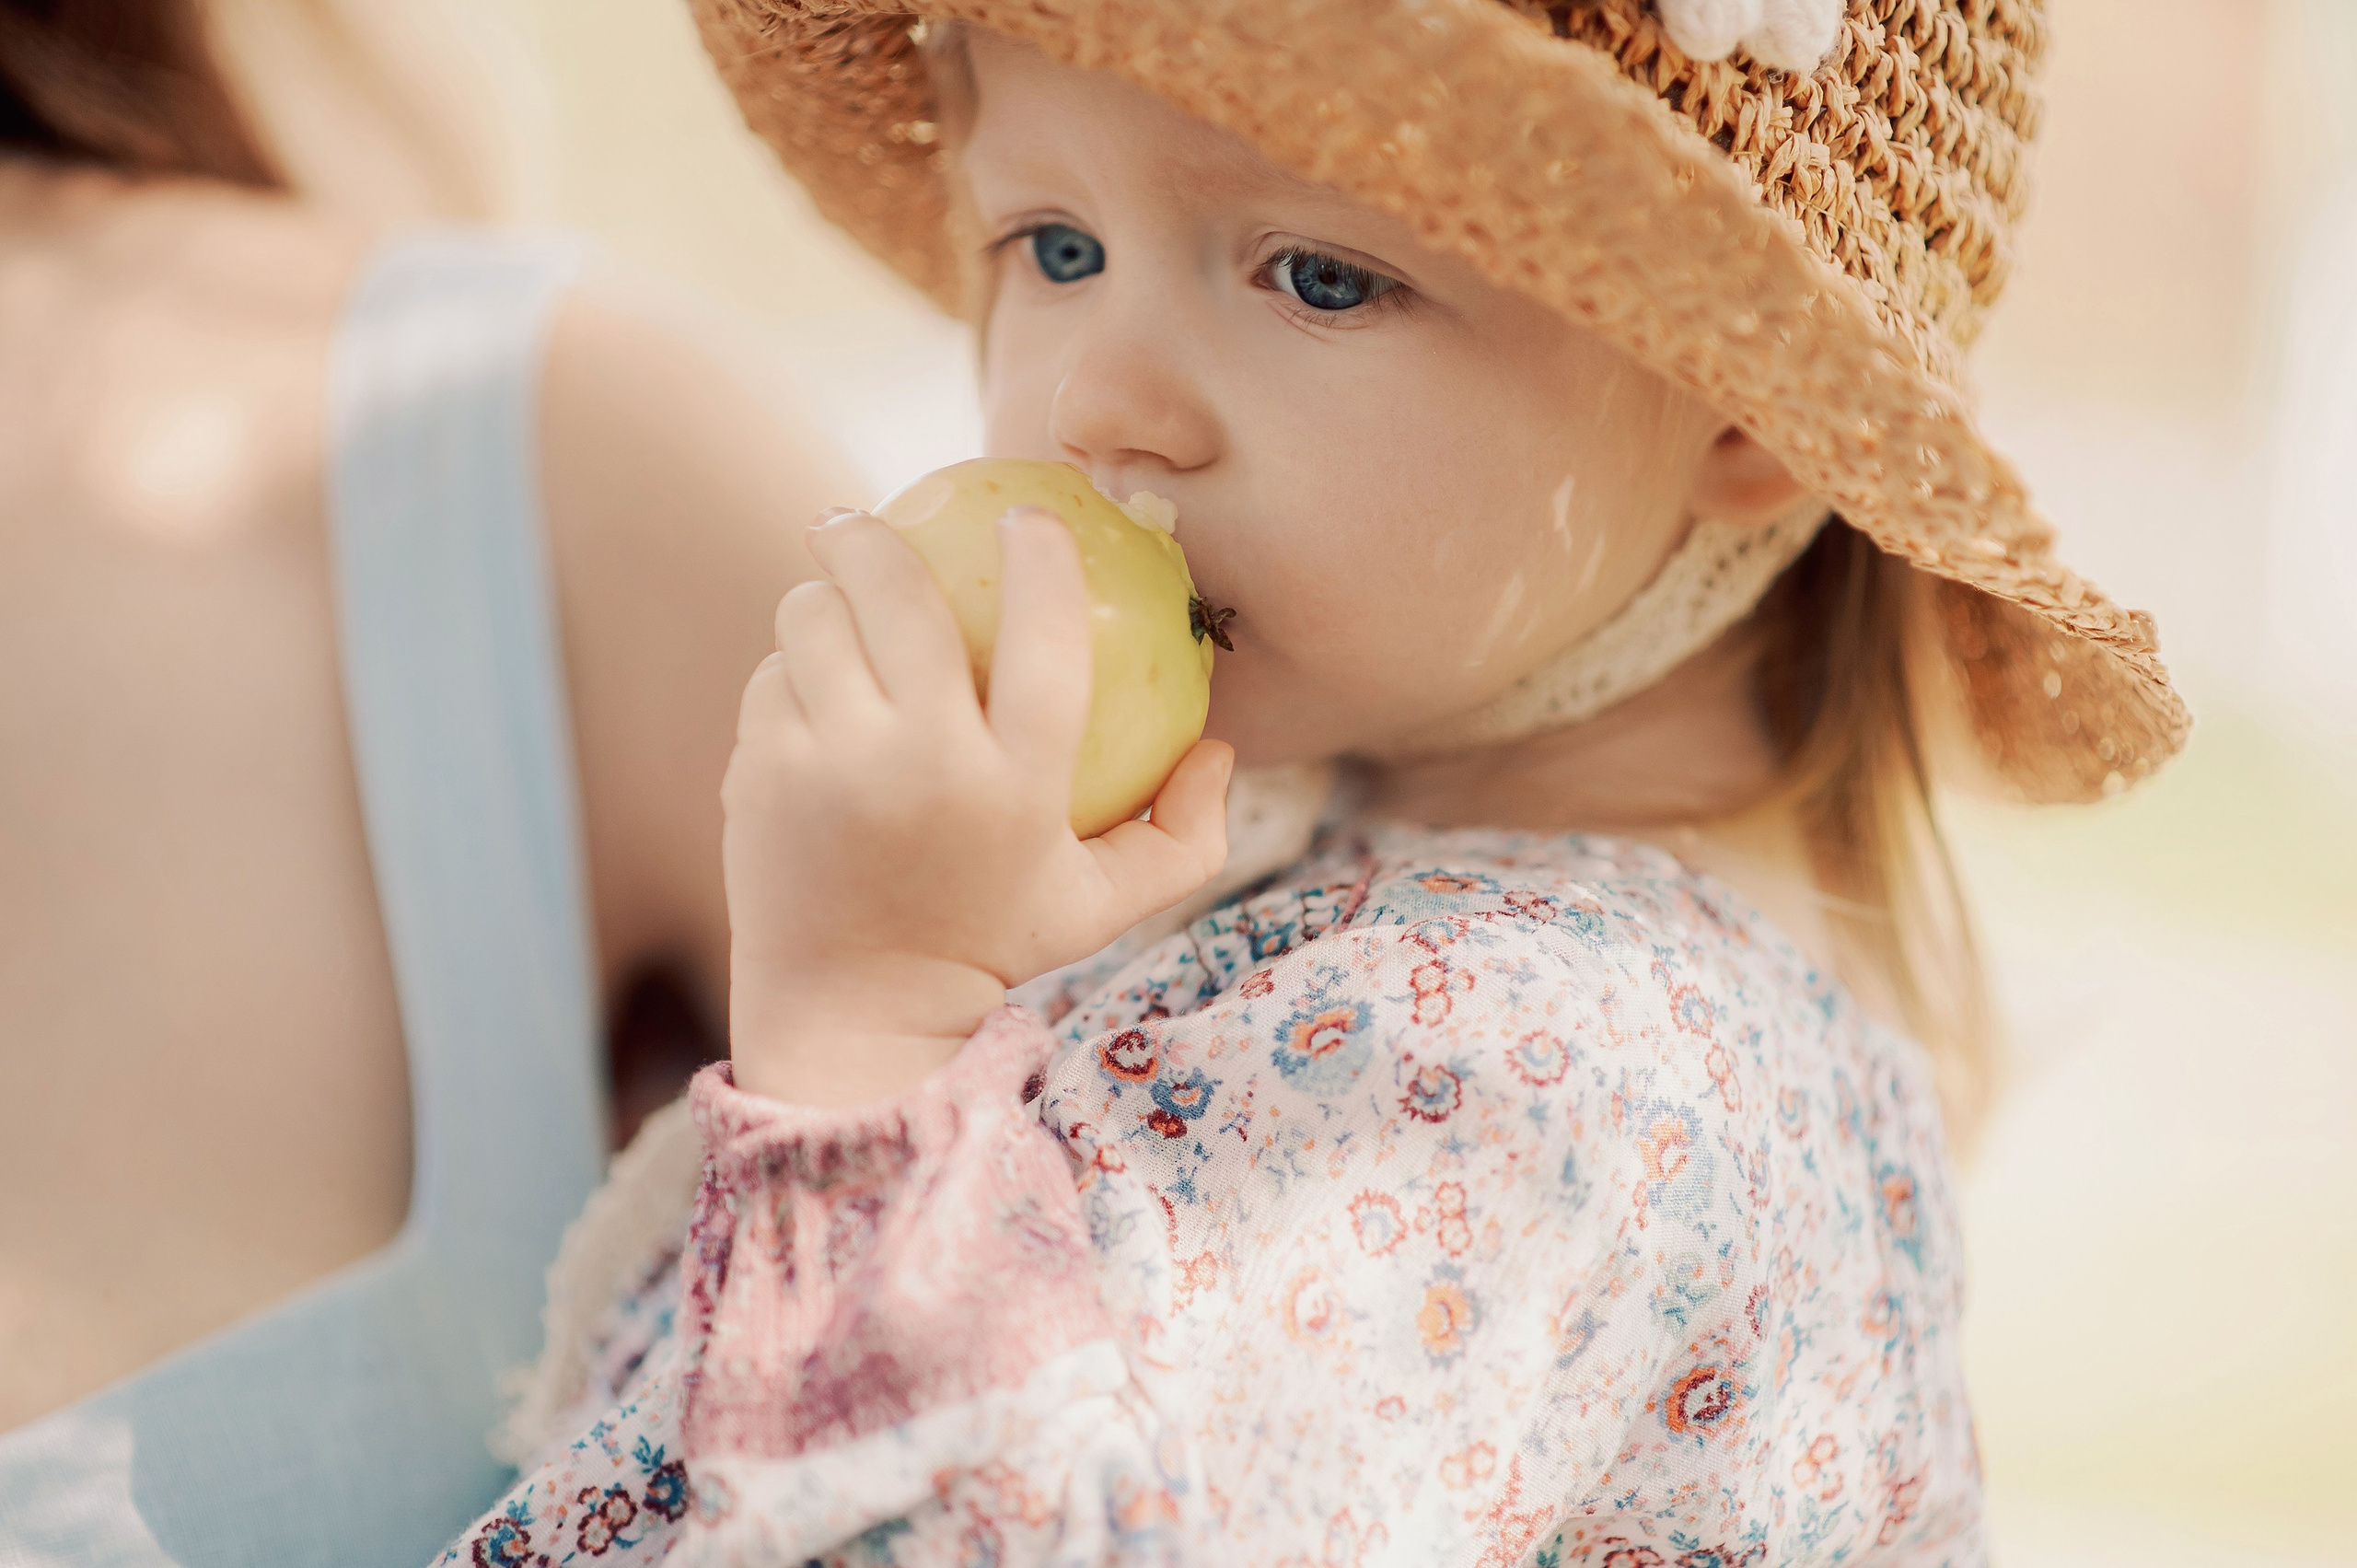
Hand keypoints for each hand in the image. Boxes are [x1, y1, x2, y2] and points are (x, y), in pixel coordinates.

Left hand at [721, 507, 1232, 1106]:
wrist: (855, 1014)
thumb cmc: (990, 944)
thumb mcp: (1101, 906)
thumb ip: (1183, 838)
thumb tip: (1219, 750)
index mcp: (1019, 787)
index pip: (1045, 639)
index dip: (1042, 560)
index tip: (1029, 515)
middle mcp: (926, 766)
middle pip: (900, 596)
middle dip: (876, 535)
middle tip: (863, 519)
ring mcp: (834, 766)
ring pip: (815, 618)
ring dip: (824, 598)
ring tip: (833, 605)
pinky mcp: (762, 774)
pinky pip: (771, 676)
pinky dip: (790, 673)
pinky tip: (807, 690)